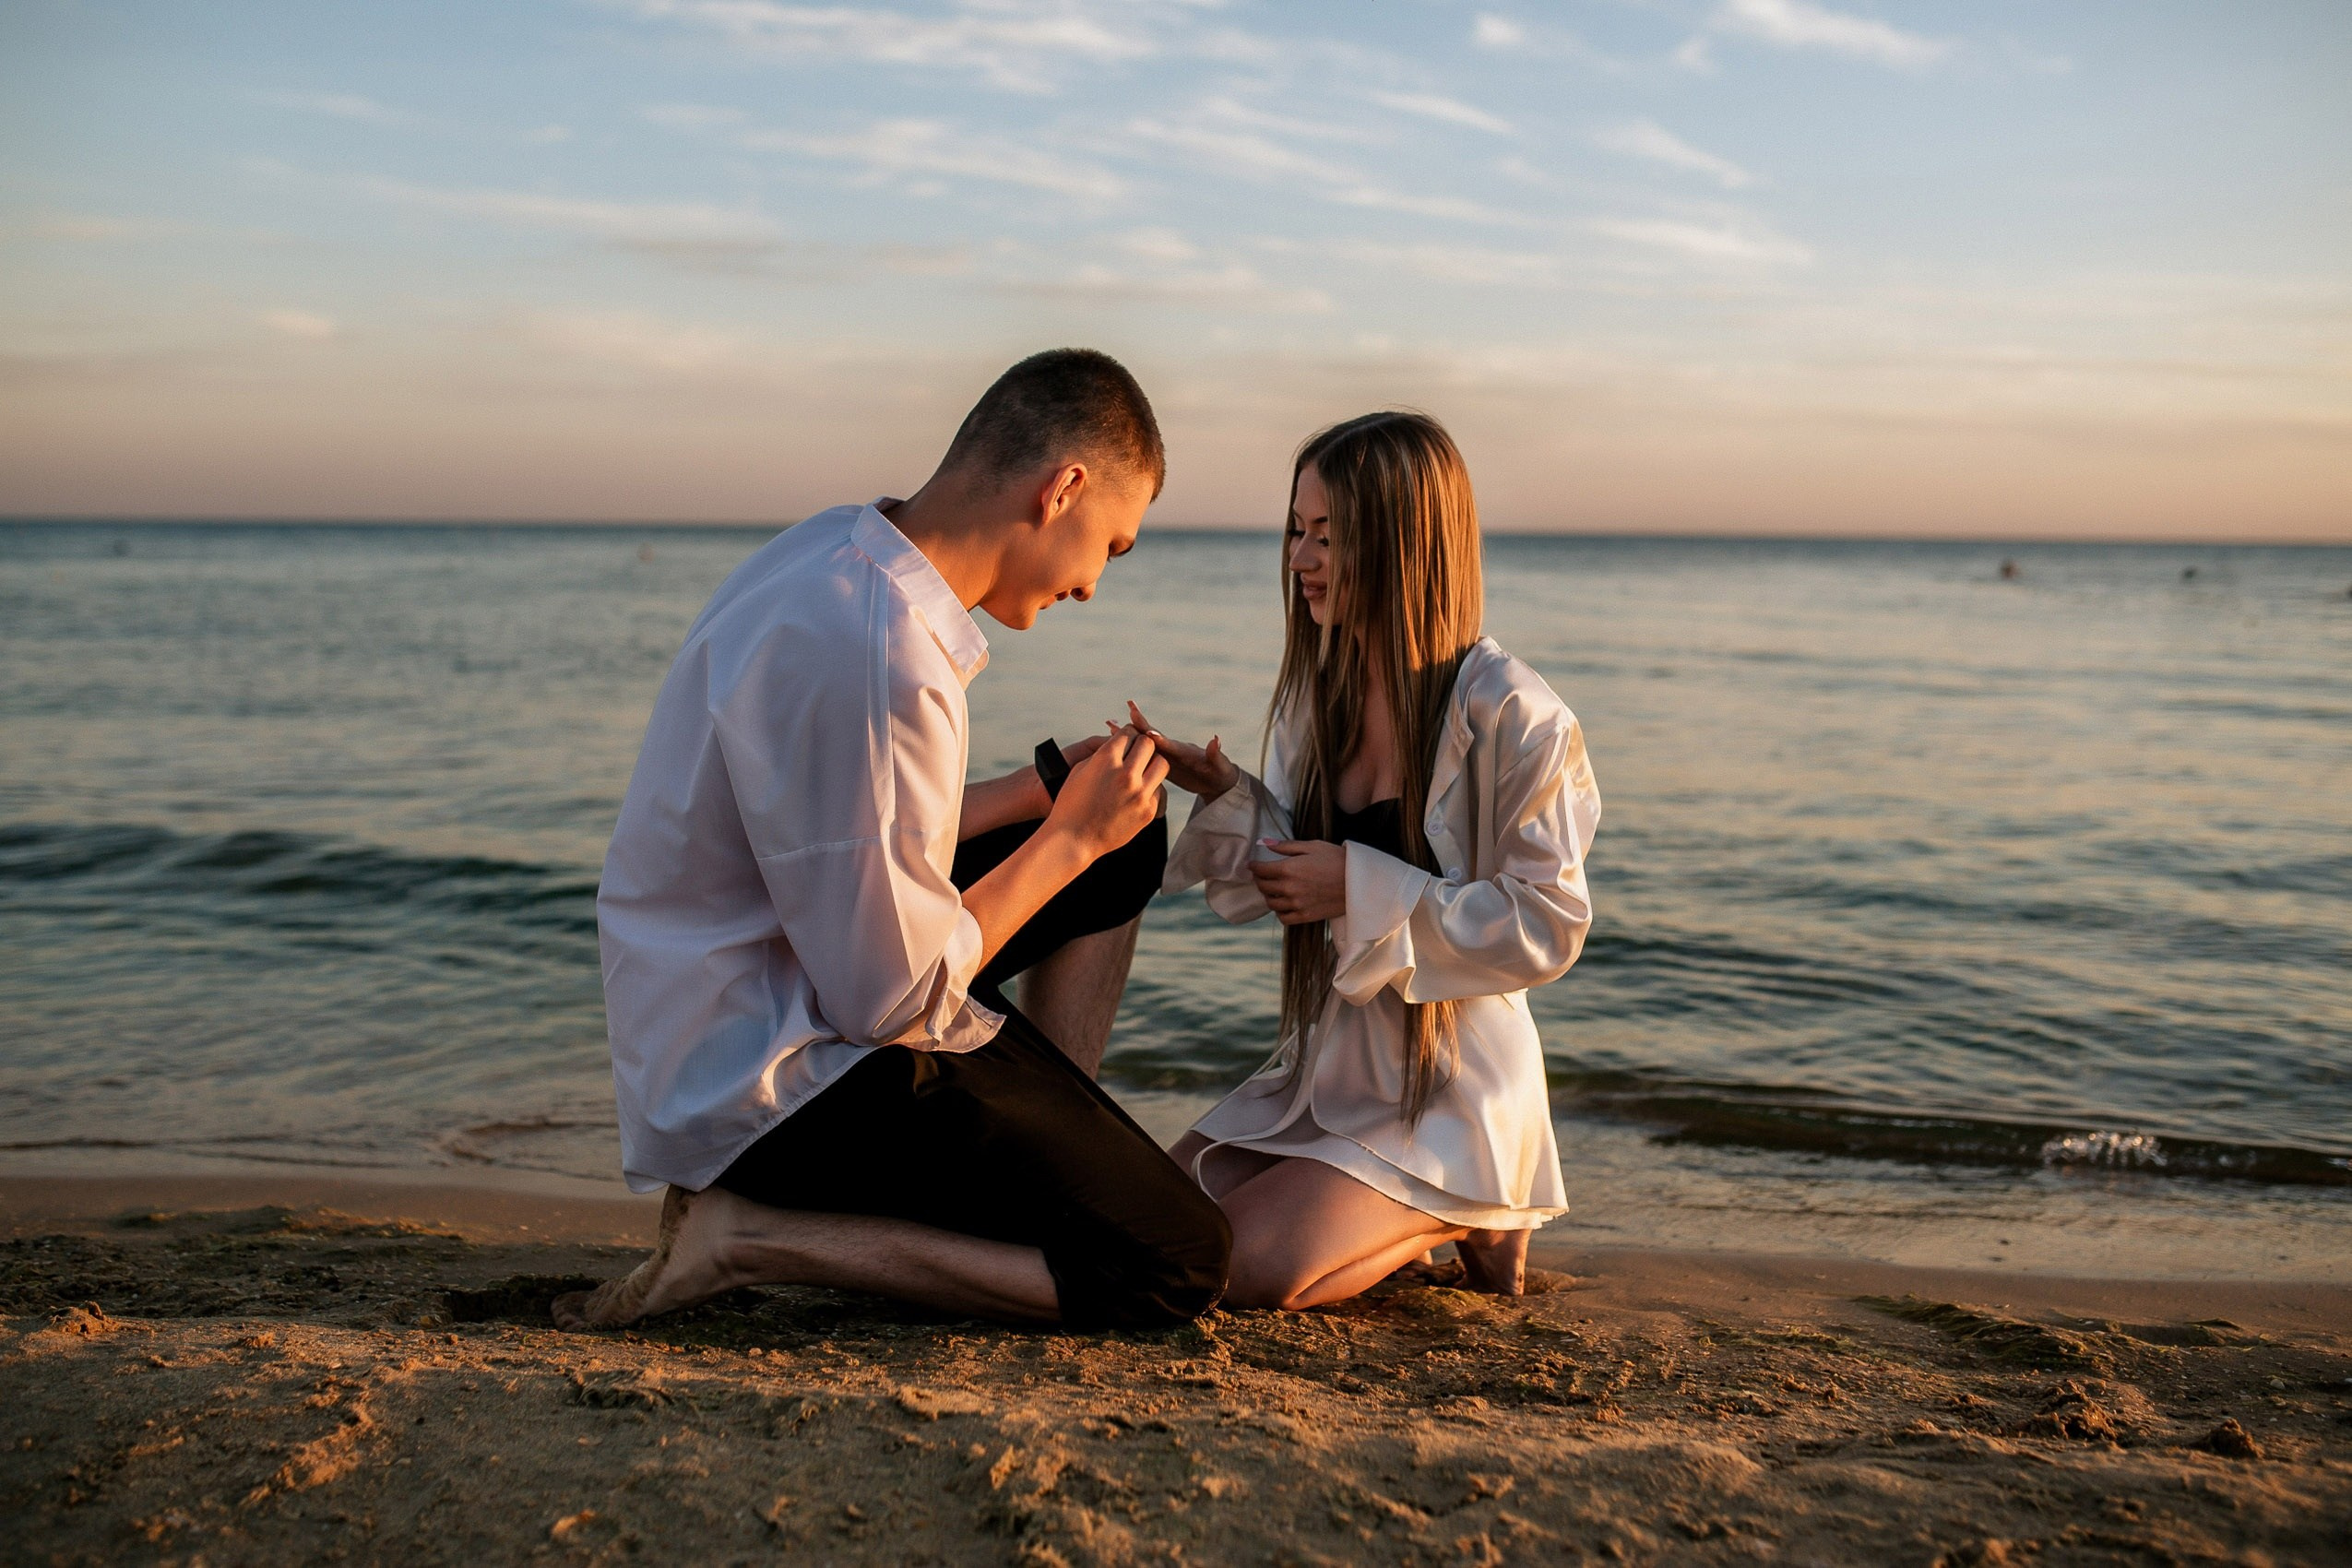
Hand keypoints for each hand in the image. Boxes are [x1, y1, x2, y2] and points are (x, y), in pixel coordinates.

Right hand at [1044, 725, 1166, 858]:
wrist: (1074, 840)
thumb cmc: (1072, 804)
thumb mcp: (1080, 770)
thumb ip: (1103, 754)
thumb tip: (1120, 743)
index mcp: (1106, 759)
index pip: (1129, 733)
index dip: (1127, 735)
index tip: (1126, 742)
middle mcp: (1125, 774)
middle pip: (1148, 744)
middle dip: (1141, 746)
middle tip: (1135, 754)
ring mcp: (1139, 794)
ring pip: (1162, 764)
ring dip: (1152, 764)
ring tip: (1142, 771)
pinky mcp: (1148, 811)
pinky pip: (1159, 790)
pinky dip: (1150, 789)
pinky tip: (1138, 793)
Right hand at [1125, 702, 1238, 797]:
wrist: (1216, 780)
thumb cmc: (1220, 774)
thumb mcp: (1220, 766)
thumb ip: (1216, 754)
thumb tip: (1216, 739)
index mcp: (1183, 751)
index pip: (1168, 743)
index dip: (1157, 738)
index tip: (1145, 731)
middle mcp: (1172, 749)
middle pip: (1151, 735)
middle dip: (1140, 723)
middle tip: (1129, 706)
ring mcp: (1165, 755)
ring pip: (1143, 742)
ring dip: (1128, 733)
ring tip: (1109, 723)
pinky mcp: (1160, 763)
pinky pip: (1141, 755)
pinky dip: (1129, 747)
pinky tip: (1114, 742)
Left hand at [1250, 839, 1347, 924]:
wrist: (1359, 882)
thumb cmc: (1337, 859)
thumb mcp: (1312, 846)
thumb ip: (1286, 846)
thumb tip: (1263, 842)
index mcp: (1288, 868)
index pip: (1260, 870)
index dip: (1253, 866)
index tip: (1252, 865)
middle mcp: (1289, 888)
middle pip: (1263, 887)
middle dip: (1260, 879)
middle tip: (1262, 875)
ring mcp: (1297, 904)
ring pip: (1271, 903)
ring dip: (1269, 895)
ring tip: (1274, 889)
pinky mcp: (1305, 916)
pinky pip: (1283, 918)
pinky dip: (1279, 912)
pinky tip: (1284, 904)